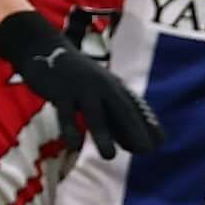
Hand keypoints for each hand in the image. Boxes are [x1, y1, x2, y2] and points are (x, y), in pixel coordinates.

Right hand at [0, 10, 159, 156]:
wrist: (44, 48)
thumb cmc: (77, 79)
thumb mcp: (99, 94)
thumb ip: (116, 119)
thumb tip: (138, 147)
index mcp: (113, 87)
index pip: (135, 107)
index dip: (148, 124)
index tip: (160, 143)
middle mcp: (102, 86)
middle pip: (121, 110)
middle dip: (134, 129)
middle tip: (146, 150)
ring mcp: (81, 88)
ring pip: (94, 114)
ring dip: (103, 135)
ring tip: (109, 156)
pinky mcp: (60, 92)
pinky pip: (65, 113)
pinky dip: (70, 128)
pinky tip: (73, 145)